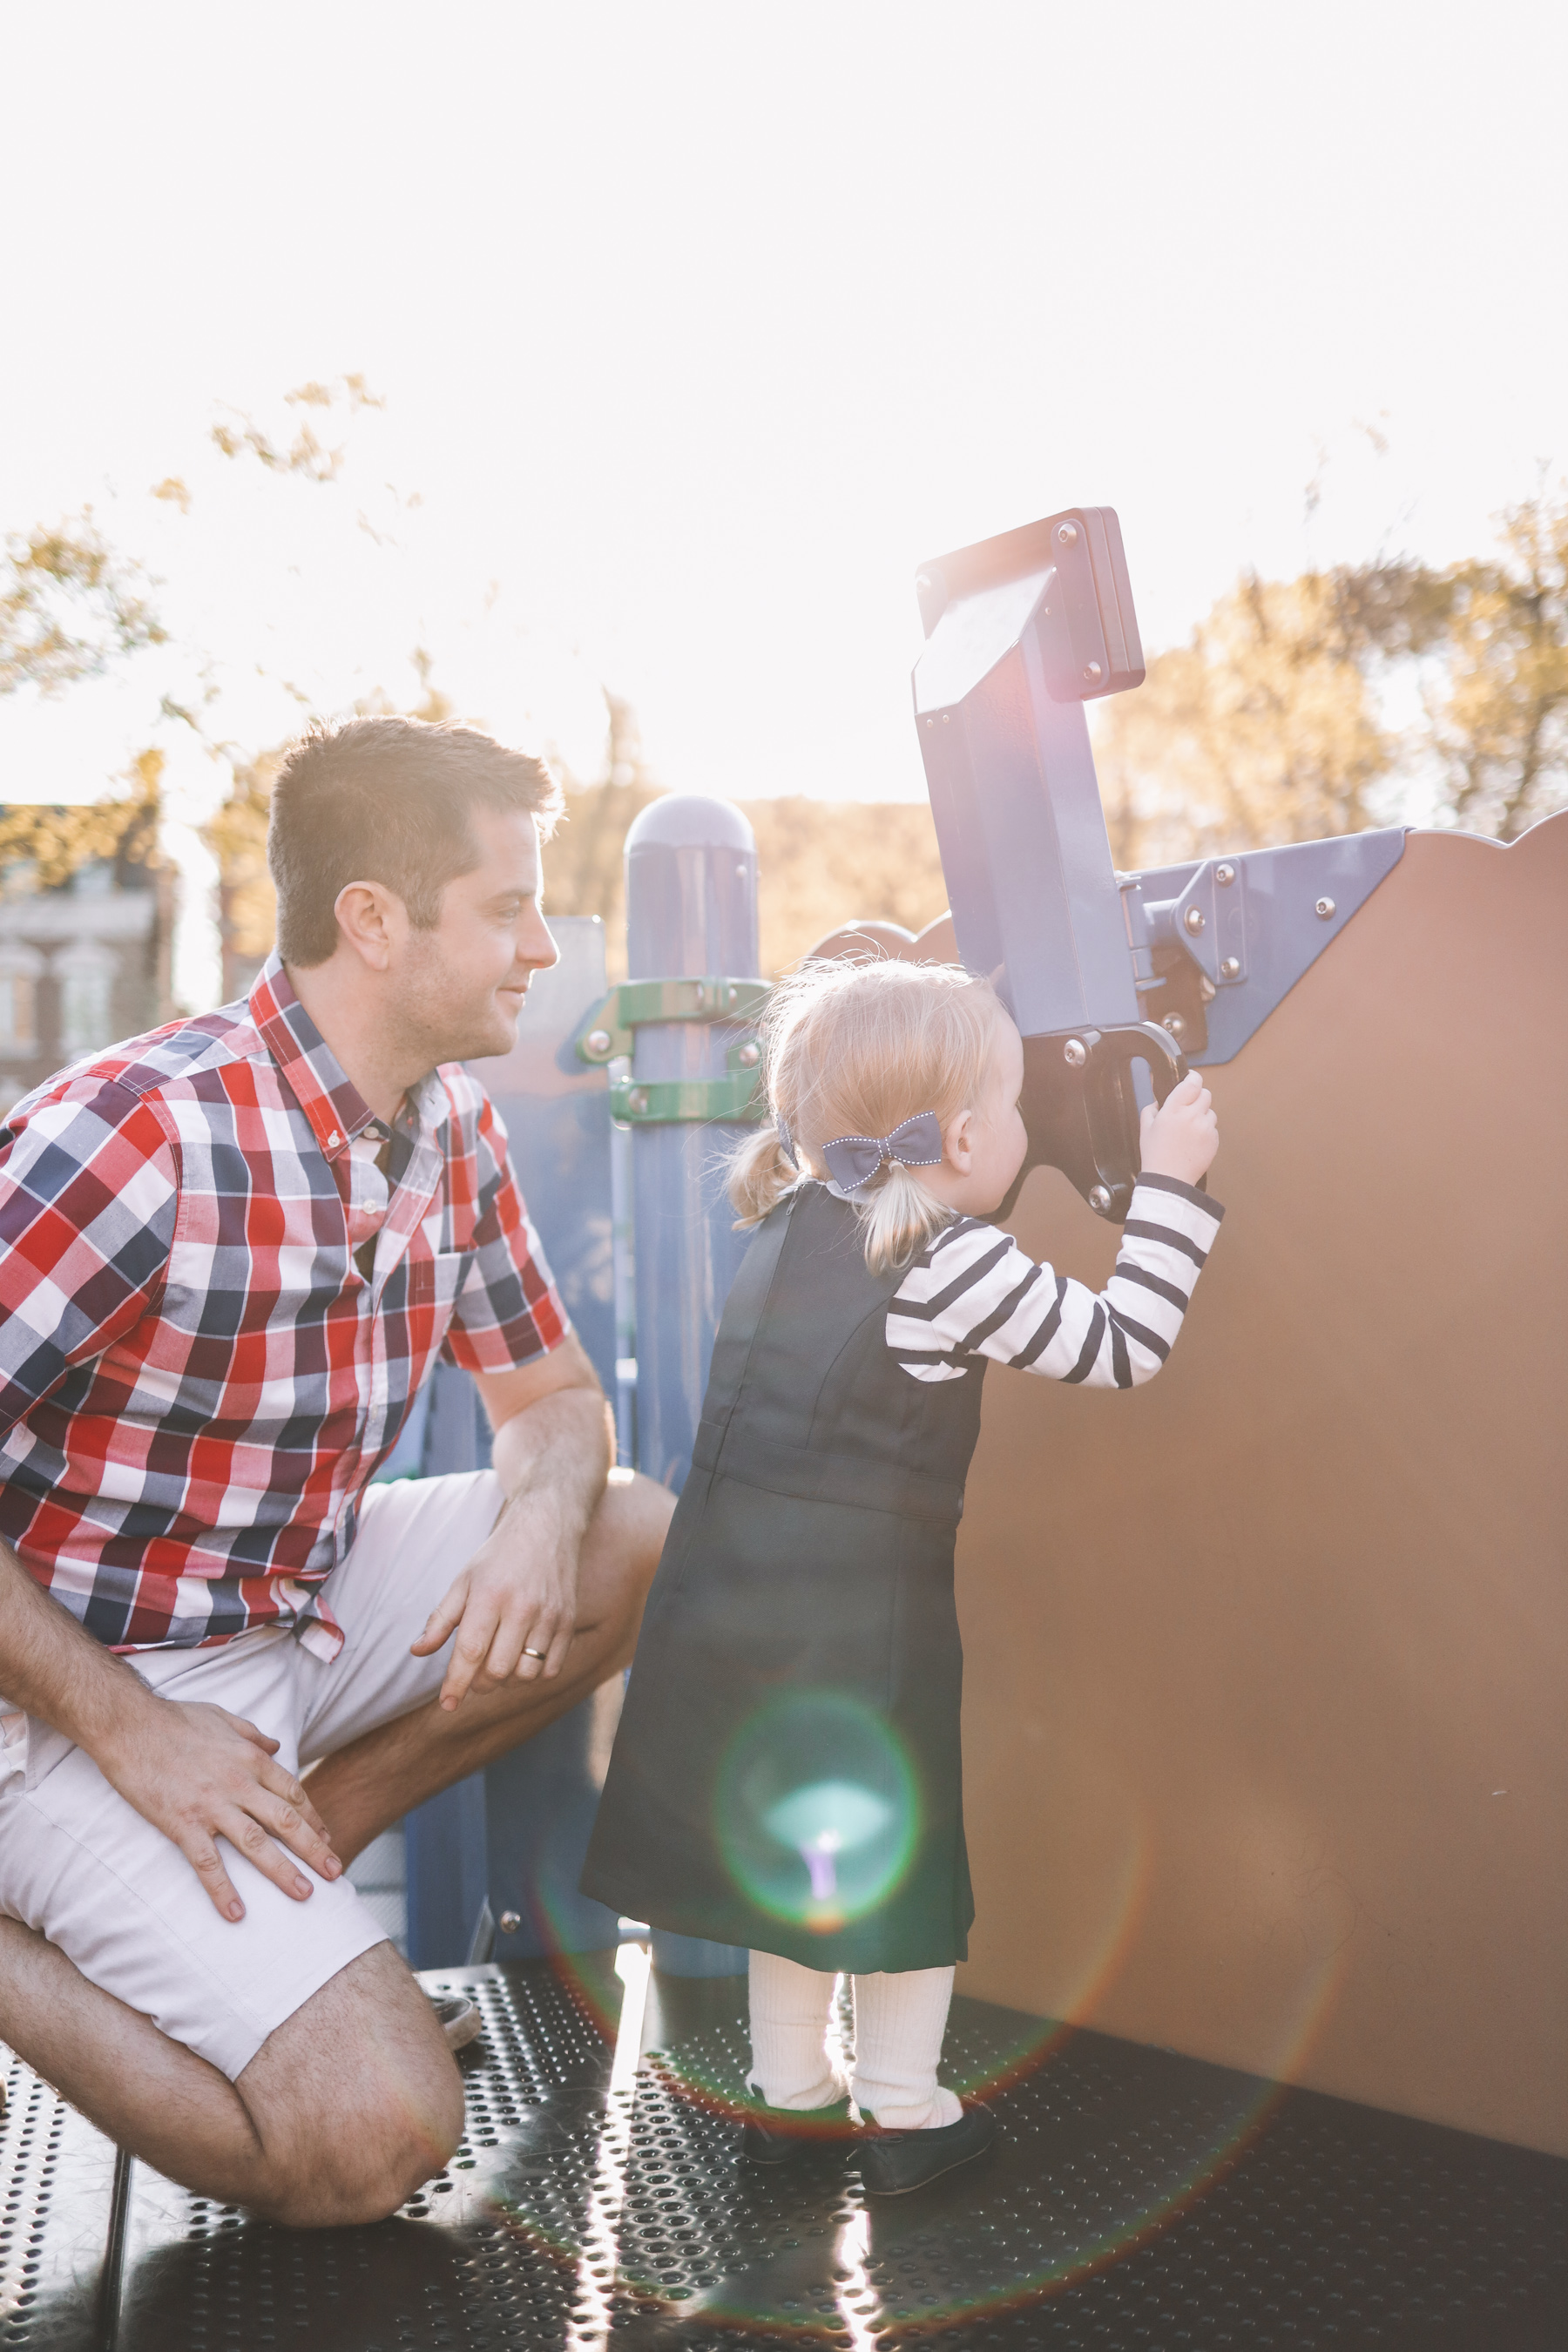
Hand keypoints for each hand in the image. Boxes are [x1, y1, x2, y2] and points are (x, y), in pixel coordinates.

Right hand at [97, 1695, 341, 1922]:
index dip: (313, 1819)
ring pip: (257, 1844)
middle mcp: (239, 1783)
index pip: (293, 1793)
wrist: (129, 1724)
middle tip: (336, 1873)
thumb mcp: (223, 1717)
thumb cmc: (175, 1718)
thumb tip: (277, 1746)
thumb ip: (253, 1734)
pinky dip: (223, 1890)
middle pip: (286, 1821)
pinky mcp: (183, 1823)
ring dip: (284, 1872)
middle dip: (314, 1849)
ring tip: (305, 1894)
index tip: (327, 1838)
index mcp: (251, 1758)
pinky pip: (208, 1863)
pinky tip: (236, 1913)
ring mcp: (212, 1805)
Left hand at [410, 1496, 577, 1710]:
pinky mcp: (568, 1621)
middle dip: (480, 1682)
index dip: (456, 1683)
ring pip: (526, 1674)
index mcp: (489, 1595)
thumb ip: (440, 1619)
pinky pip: (552, 1669)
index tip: (447, 1704)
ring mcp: (549, 1616)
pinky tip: (523, 1658)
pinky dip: (534, 1674)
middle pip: (498, 1670)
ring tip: (498, 1662)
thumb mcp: (463, 1580)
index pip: (470, 1652)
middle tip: (473, 1672)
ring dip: (507, 1680)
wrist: (547, 1527)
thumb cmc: (498, 1556)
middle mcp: (522, 1607)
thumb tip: (417, 1652)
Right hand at [1139, 1070, 1218, 1186]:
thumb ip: (1151, 1109)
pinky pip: (1213, 1128)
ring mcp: (1205, 1128)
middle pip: (1205, 1094)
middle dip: (1197, 1098)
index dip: (1194, 1078)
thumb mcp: (1145, 1128)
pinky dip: (1205, 1131)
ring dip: (1202, 1115)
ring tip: (1189, 1130)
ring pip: (1211, 1111)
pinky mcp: (1214, 1140)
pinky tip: (1193, 1142)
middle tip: (1188, 1108)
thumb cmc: (1155, 1155)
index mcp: (1173, 1110)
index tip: (1191, 1079)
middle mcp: (1192, 1116)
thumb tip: (1160, 1102)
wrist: (1169, 1180)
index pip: (1192, 1083)